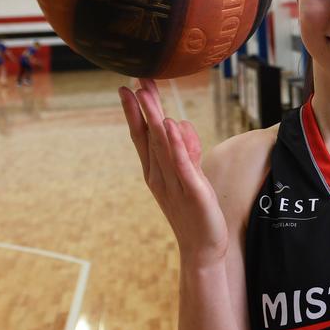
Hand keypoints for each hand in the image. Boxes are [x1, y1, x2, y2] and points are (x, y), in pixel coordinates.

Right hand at [119, 79, 227, 267]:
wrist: (203, 248)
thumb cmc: (195, 211)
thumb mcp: (189, 175)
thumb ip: (184, 150)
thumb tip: (179, 124)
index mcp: (156, 171)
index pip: (143, 136)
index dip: (135, 112)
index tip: (126, 88)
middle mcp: (160, 175)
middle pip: (150, 136)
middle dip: (142, 108)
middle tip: (134, 82)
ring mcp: (174, 184)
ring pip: (162, 146)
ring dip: (154, 118)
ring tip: (146, 95)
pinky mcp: (193, 192)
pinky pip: (183, 165)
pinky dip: (176, 145)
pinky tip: (170, 126)